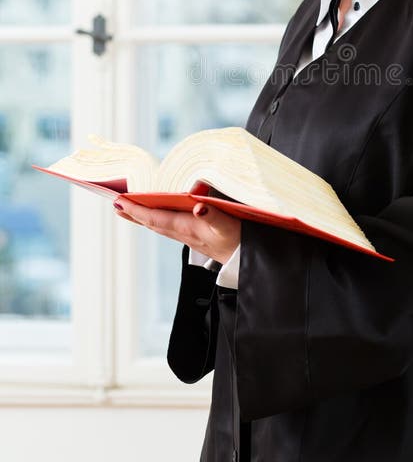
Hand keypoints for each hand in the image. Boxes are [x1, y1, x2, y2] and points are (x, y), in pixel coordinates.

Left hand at [113, 199, 240, 264]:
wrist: (248, 259)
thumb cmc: (239, 240)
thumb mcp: (228, 226)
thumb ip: (213, 216)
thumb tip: (198, 207)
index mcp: (188, 228)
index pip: (156, 218)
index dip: (137, 210)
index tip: (120, 202)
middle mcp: (184, 234)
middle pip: (152, 223)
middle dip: (133, 214)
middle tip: (115, 205)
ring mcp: (188, 237)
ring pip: (159, 226)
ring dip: (142, 218)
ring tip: (127, 211)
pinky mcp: (195, 237)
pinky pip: (168, 228)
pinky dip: (156, 220)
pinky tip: (155, 218)